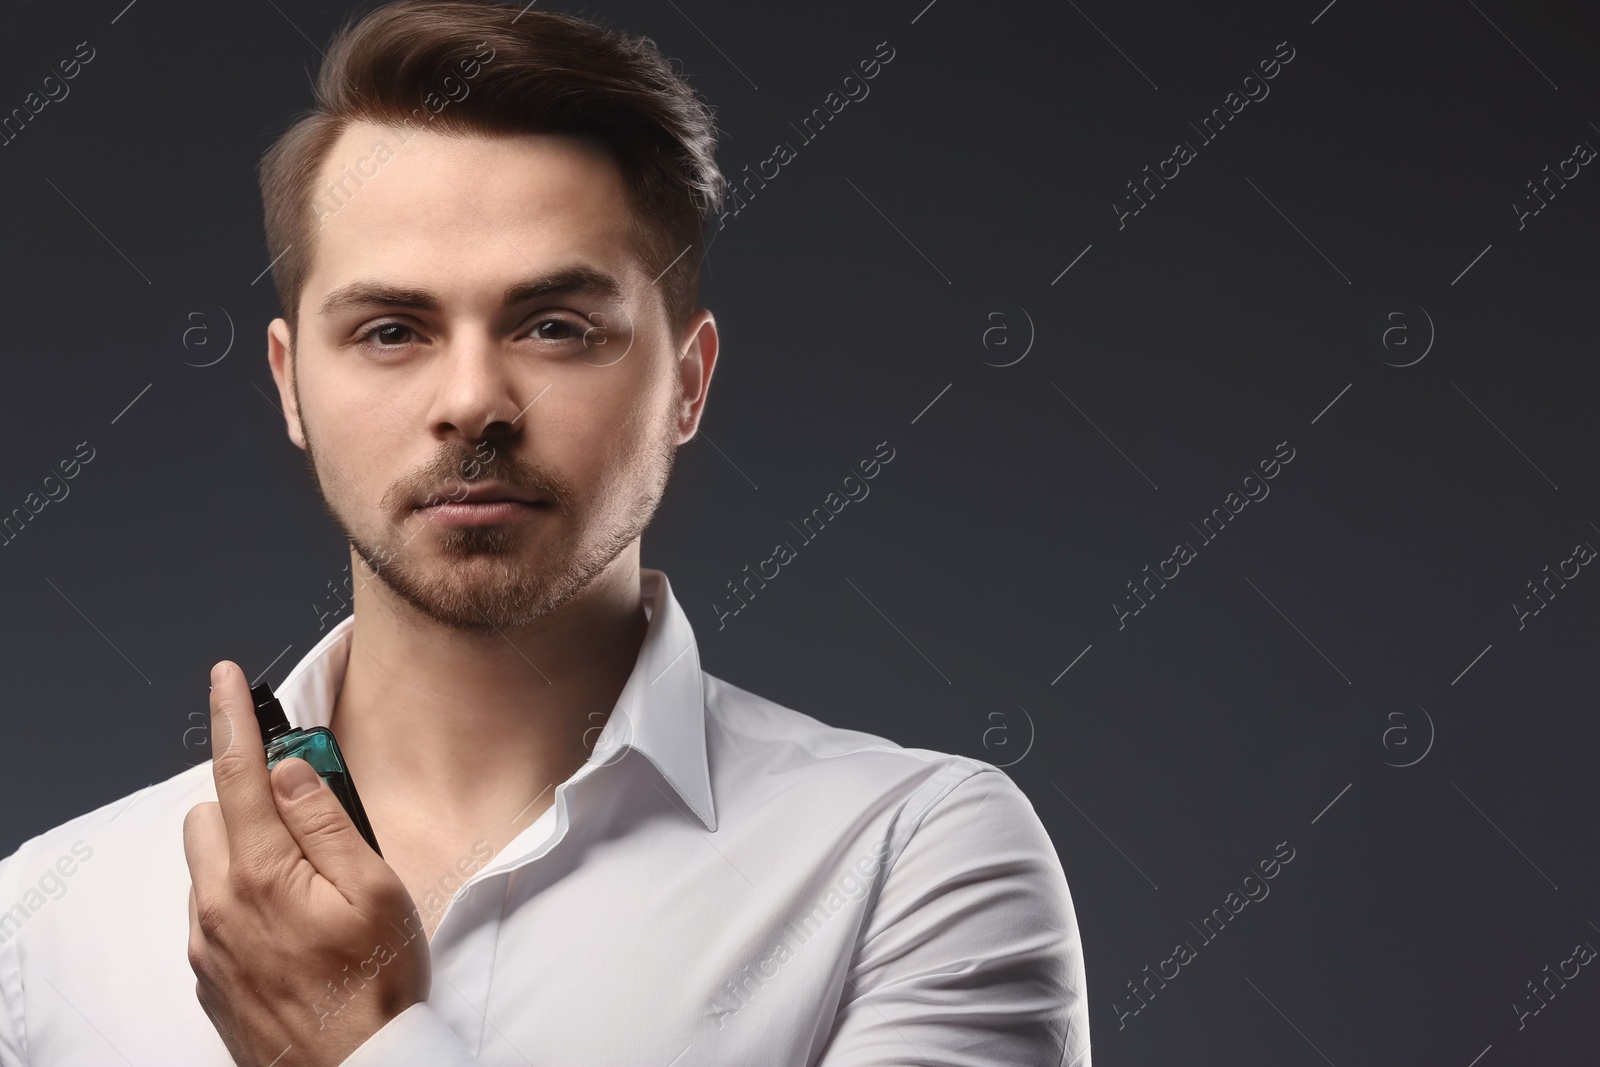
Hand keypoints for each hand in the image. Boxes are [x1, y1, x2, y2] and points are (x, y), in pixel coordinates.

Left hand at [183, 660, 429, 1065]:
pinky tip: (292, 922)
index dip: (231, 717)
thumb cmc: (378, 984)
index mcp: (263, 875)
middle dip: (248, 797)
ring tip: (306, 879)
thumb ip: (326, 820)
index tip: (224, 676)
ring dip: (244, 848)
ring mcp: (207, 944)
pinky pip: (211, 908)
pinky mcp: (207, 975)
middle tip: (308, 815)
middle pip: (210, 813)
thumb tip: (288, 769)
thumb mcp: (376, 889)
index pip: (237, 773)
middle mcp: (218, 906)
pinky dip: (242, 893)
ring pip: (207, 862)